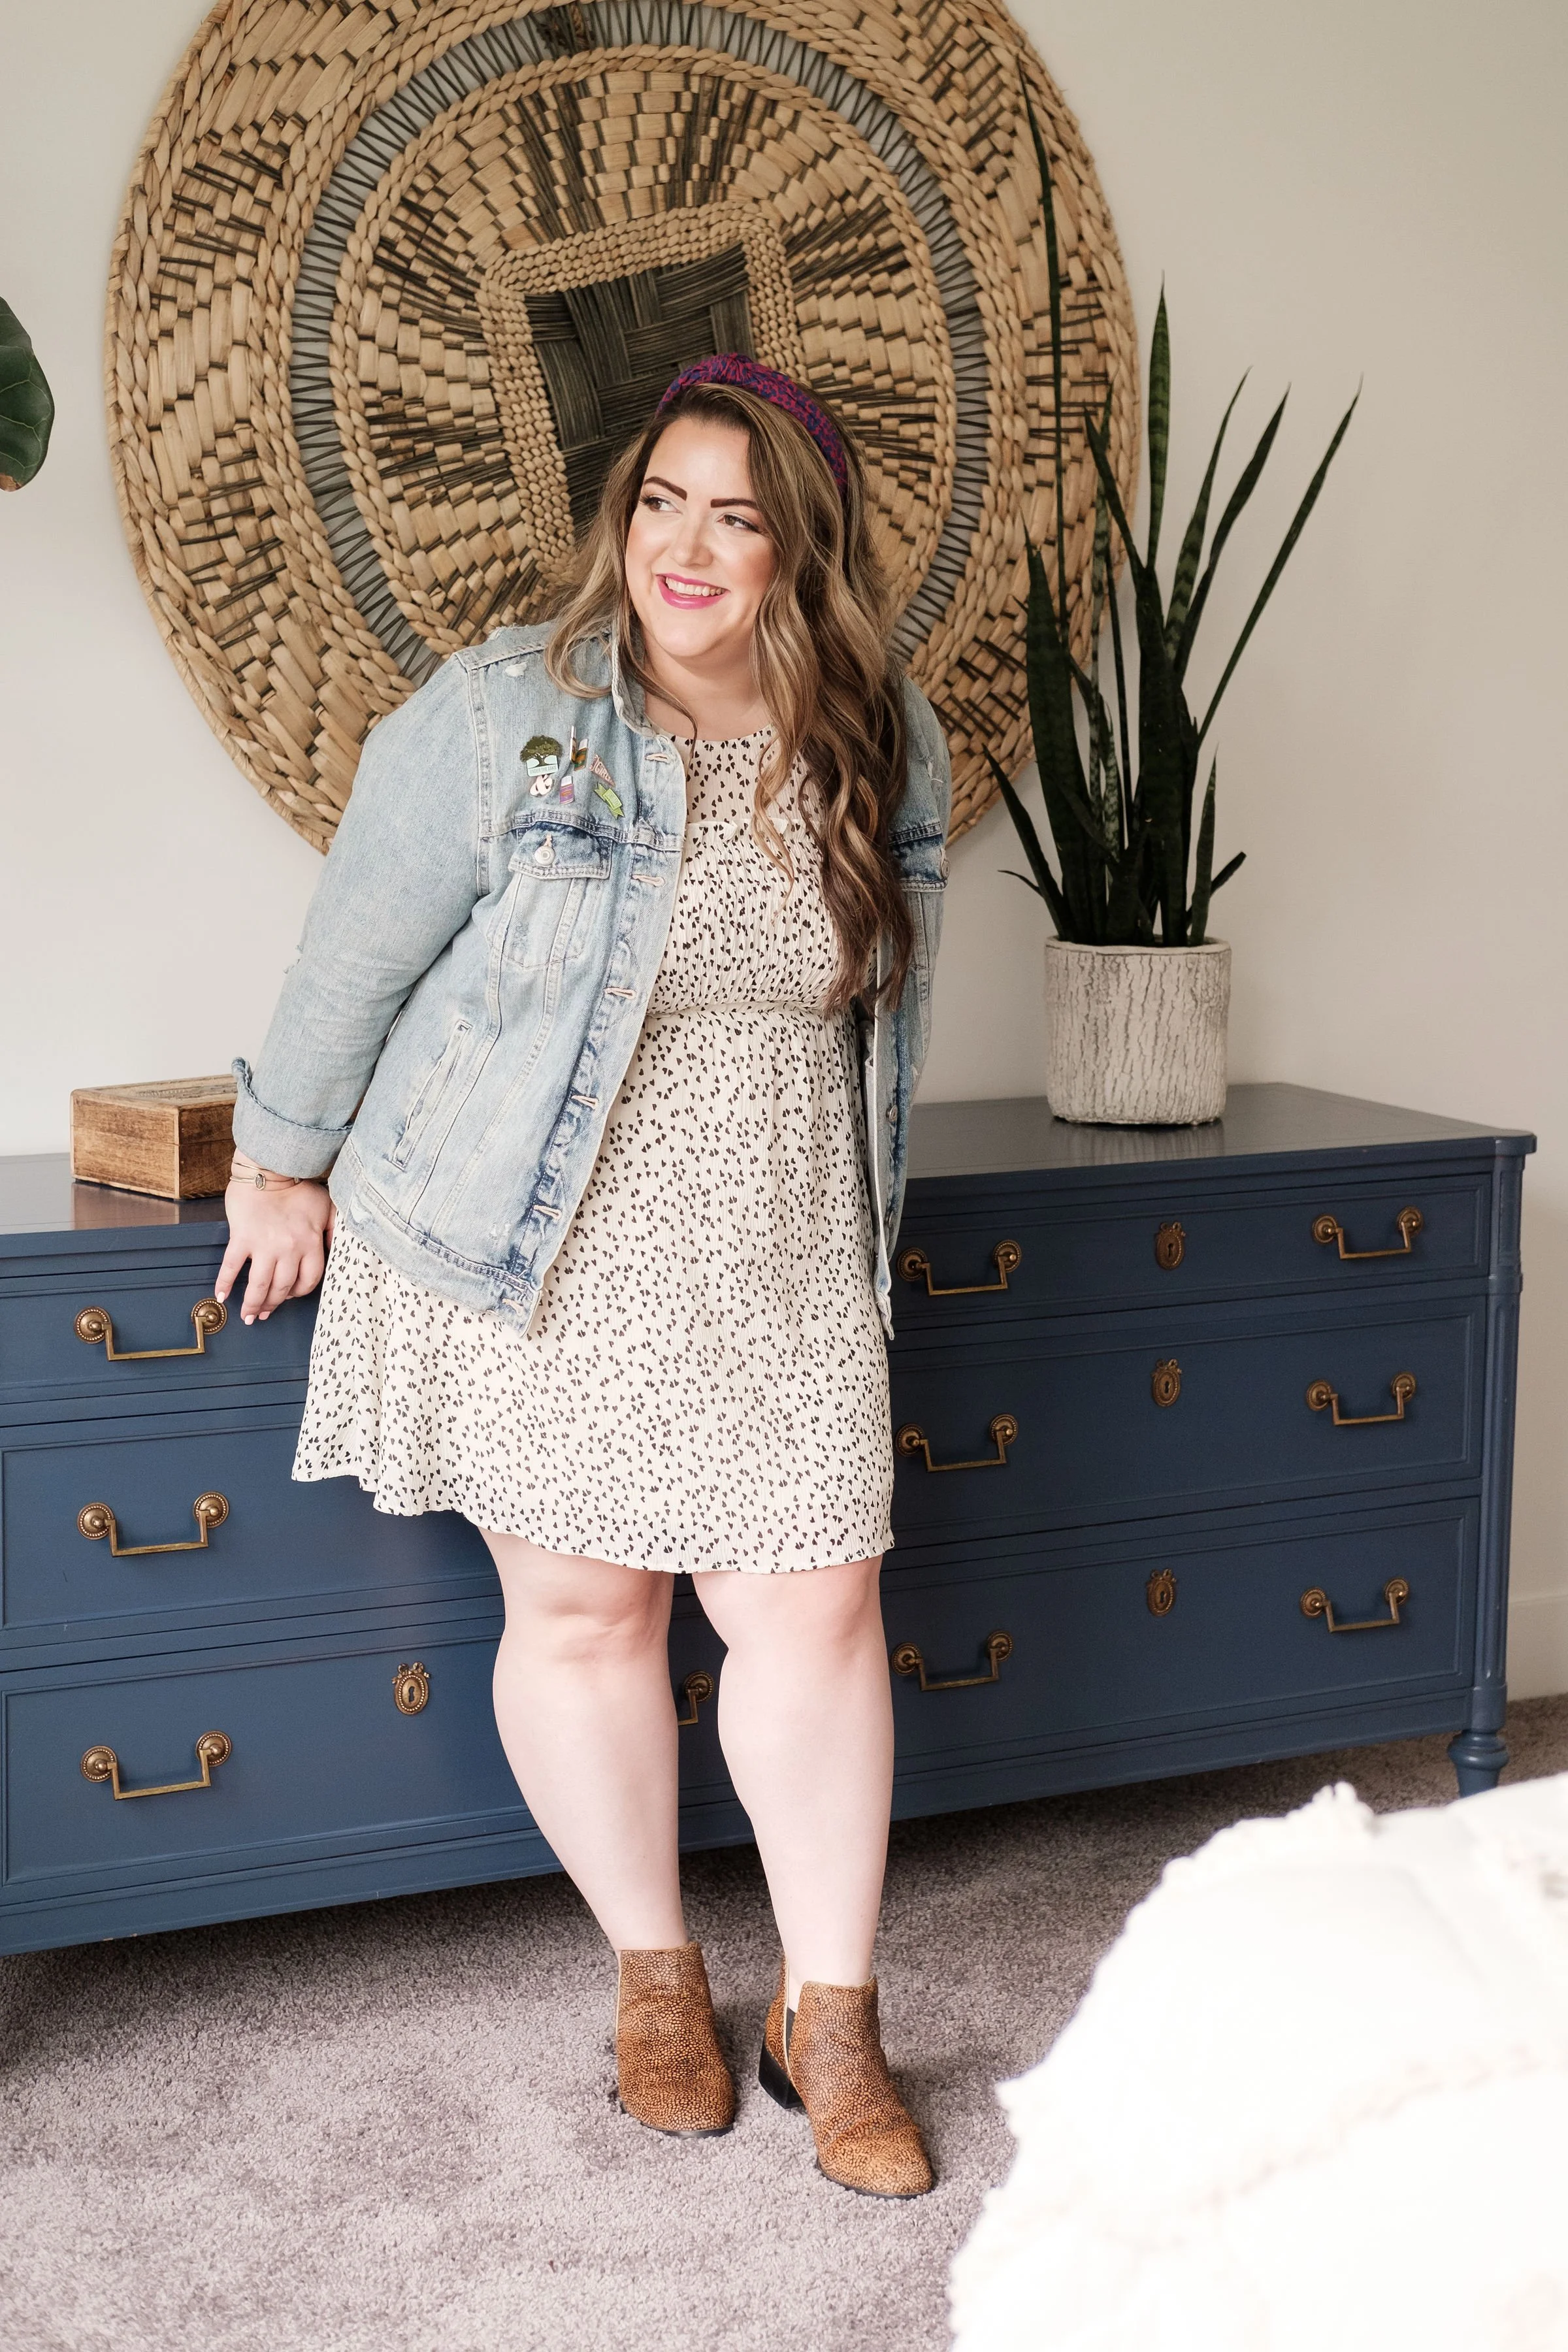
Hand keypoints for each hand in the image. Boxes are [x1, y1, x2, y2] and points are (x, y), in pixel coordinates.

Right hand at [215, 1177, 335, 1324]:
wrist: (269, 1168)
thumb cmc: (298, 1186)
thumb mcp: (327, 1207)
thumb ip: (334, 1230)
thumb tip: (339, 1250)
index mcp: (310, 1243)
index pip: (308, 1280)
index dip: (299, 1292)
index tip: (290, 1296)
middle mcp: (288, 1249)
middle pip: (283, 1287)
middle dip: (274, 1305)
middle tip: (265, 1314)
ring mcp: (264, 1245)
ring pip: (259, 1285)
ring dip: (253, 1304)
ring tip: (248, 1315)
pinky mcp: (242, 1238)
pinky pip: (232, 1267)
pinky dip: (225, 1283)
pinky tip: (222, 1295)